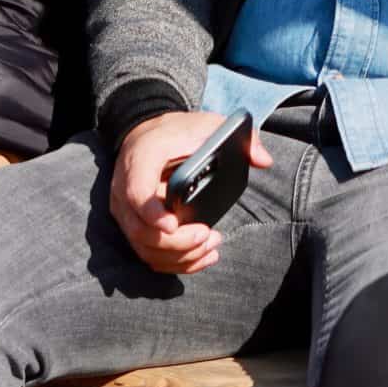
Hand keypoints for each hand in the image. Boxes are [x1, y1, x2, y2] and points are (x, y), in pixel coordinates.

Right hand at [109, 110, 271, 274]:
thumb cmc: (178, 131)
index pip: (137, 193)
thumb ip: (239, 137)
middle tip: (208, 235)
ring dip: (179, 256)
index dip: (153, 213)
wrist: (146, 135)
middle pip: (141, 230)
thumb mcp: (208, 124)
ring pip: (144, 248)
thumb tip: (263, 160)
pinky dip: (174, 262)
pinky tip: (202, 256)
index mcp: (141, 160)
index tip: (175, 224)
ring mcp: (125, 212)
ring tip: (211, 245)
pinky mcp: (132, 226)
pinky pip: (148, 254)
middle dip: (177, 242)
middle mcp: (124, 190)